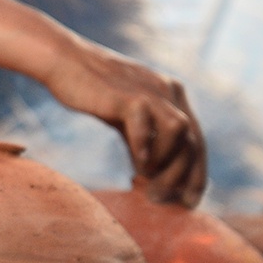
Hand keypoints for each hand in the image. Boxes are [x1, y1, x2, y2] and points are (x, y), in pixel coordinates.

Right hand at [0, 0, 206, 204]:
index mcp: (172, 95)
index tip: (189, 201)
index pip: (197, 139)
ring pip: (179, 132)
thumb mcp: (125, 115)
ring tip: (147, 181)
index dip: (196, 173)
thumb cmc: (92, 91)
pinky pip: (146, 124)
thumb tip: (149, 172)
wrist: (64, 61)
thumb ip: (143, 136)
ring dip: (168, 163)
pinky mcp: (127, 95)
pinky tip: (136, 166)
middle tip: (165, 199)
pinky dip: (145, 148)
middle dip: (185, 176)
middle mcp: (168, 91)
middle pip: (194, 140)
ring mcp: (149, 91)